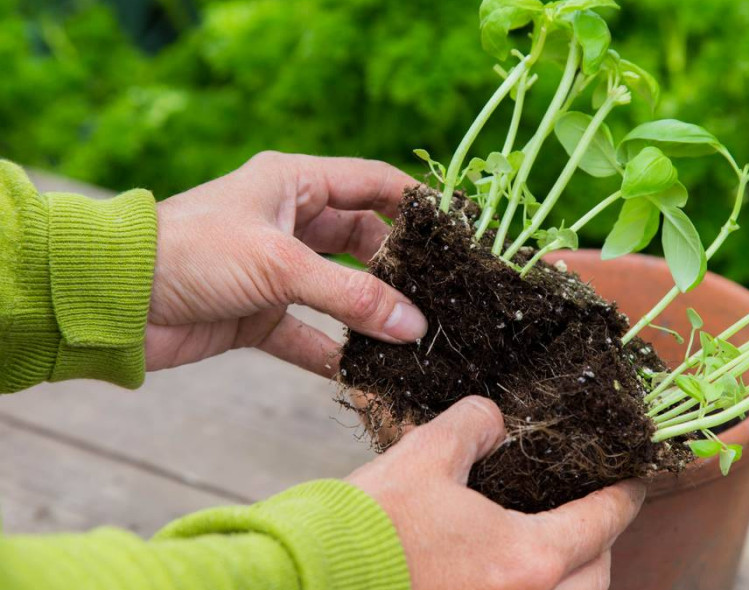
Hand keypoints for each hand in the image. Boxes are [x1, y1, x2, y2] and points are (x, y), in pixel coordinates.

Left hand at [146, 151, 427, 375]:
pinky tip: (364, 372)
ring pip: (339, 290)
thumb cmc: (190, 253)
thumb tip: (414, 325)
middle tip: (438, 297)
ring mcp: (275, 270)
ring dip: (369, 314)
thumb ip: (350, 295)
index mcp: (293, 184)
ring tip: (411, 337)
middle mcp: (288, 222)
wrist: (110, 300)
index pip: (370, 184)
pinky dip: (333, 352)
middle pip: (362, 241)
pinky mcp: (257, 314)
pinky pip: (309, 334)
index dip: (413, 205)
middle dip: (397, 269)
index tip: (455, 233)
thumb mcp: (279, 264)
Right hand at [347, 397, 645, 589]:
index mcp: (527, 559)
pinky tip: (504, 576)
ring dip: (570, 579)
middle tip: (588, 515)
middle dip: (599, 545)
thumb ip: (472, 426)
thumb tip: (492, 420)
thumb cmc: (367, 528)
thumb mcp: (425, 455)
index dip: (624, 496)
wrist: (304, 584)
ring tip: (551, 550)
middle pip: (595, 577)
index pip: (602, 523)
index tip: (633, 481)